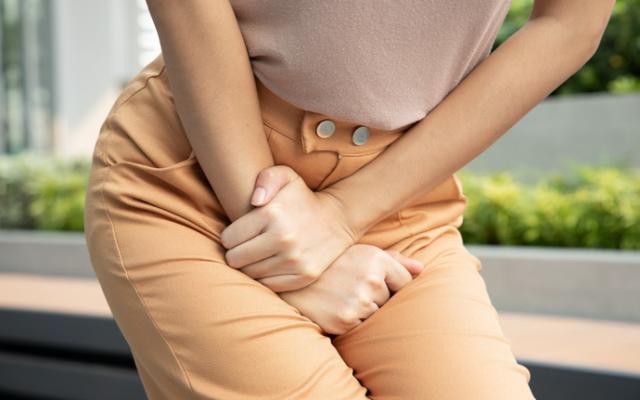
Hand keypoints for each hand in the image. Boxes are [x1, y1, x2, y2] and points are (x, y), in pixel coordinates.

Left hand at [220, 165, 357, 291]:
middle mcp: (283, 239)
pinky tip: (272, 264)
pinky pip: (268, 285)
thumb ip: (265, 179)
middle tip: (248, 245)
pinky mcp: (304, 276)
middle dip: (237, 252)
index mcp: (272, 214)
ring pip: (250, 274)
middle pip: (235, 259)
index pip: (228, 239)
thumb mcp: (285, 176)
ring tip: (260, 254)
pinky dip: (266, 277)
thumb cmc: (302, 197)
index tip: (241, 233)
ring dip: (251, 265)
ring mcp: (295, 260)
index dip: (230, 236)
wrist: (338, 219)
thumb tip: (255, 201)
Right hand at [280, 244, 424, 334]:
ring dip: (364, 309)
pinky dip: (352, 320)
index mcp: (375, 257)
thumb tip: (422, 269)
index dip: (389, 282)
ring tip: (340, 295)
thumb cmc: (329, 263)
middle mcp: (370, 278)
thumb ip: (394, 260)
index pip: (404, 280)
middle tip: (348, 286)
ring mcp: (358, 301)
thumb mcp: (359, 252)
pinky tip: (335, 307)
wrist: (289, 278)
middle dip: (375, 296)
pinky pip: (363, 326)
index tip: (368, 278)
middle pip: (391, 299)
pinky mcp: (346, 321)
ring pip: (377, 313)